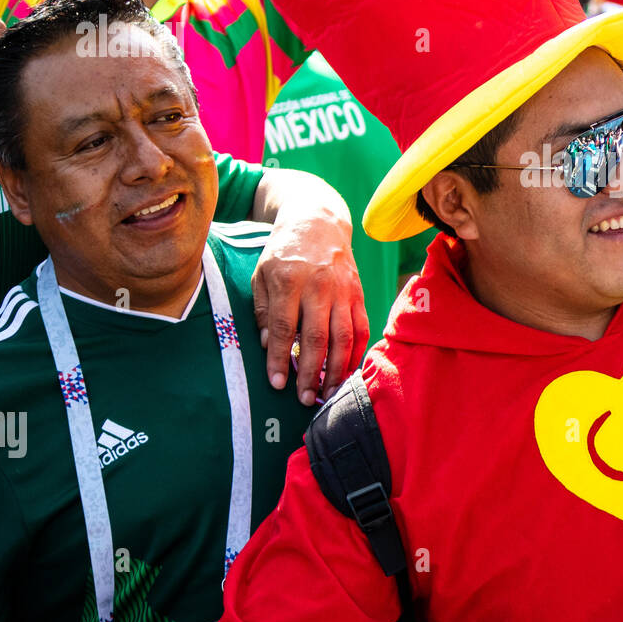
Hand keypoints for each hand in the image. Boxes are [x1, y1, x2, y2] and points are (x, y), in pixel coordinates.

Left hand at [251, 215, 367, 405]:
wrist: (318, 222)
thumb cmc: (284, 251)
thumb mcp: (261, 274)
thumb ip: (262, 310)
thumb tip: (266, 346)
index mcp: (289, 279)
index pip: (283, 327)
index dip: (279, 358)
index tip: (277, 384)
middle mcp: (319, 285)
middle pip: (316, 337)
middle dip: (310, 372)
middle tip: (304, 399)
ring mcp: (343, 289)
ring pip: (343, 337)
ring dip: (336, 369)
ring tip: (327, 393)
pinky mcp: (358, 293)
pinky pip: (361, 328)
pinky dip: (356, 353)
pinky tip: (347, 371)